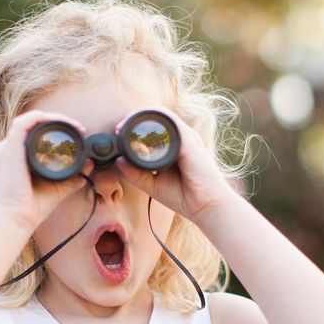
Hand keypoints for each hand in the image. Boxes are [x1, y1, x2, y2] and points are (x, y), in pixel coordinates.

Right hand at [0, 110, 94, 230]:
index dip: (55, 129)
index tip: (77, 135)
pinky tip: (60, 123)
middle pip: (32, 125)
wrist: (16, 220)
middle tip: (78, 129)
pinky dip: (42, 118)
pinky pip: (24, 123)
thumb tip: (88, 167)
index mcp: (15, 158)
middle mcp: (8, 150)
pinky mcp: (9, 148)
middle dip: (56, 122)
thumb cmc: (31, 209)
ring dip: (52, 118)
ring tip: (72, 125)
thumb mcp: (57, 189)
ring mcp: (7, 148)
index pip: (33, 134)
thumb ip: (71, 178)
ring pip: (29, 120)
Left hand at [114, 106, 226, 223]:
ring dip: (142, 117)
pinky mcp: (190, 142)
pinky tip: (141, 128)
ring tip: (125, 126)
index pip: (153, 127)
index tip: (118, 133)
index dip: (134, 126)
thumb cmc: (183, 196)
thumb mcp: (152, 184)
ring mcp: (187, 138)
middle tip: (119, 128)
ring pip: (163, 116)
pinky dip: (156, 122)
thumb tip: (119, 161)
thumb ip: (135, 173)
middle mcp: (181, 139)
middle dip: (135, 118)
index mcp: (173, 147)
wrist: (205, 206)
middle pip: (157, 118)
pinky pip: (173, 123)